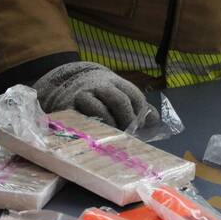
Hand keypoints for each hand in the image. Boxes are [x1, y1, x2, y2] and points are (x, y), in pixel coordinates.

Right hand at [32, 61, 150, 128]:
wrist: (66, 82)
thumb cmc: (99, 94)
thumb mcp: (118, 93)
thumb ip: (136, 106)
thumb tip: (154, 120)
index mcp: (115, 82)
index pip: (133, 95)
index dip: (140, 112)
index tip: (140, 126)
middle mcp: (100, 86)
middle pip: (119, 100)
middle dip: (127, 119)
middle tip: (129, 134)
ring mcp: (83, 95)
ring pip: (99, 110)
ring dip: (110, 126)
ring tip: (113, 137)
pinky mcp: (68, 107)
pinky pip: (80, 120)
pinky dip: (89, 130)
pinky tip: (95, 137)